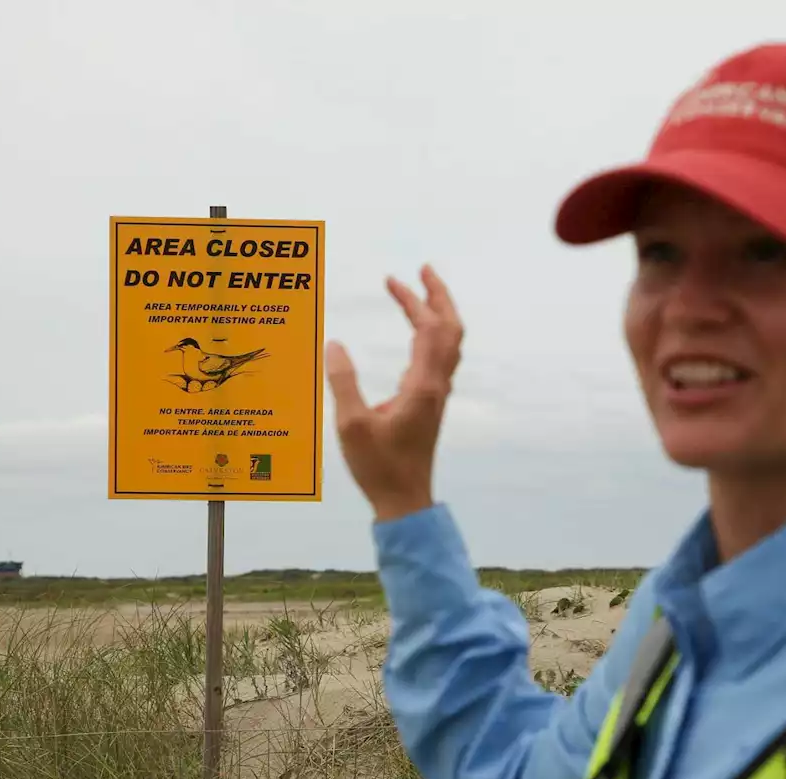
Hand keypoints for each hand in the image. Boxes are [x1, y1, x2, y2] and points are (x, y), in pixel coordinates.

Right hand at [325, 265, 462, 521]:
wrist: (404, 500)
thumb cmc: (379, 467)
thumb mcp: (352, 425)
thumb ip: (343, 382)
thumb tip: (334, 344)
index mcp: (422, 386)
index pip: (428, 328)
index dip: (413, 300)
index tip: (392, 279)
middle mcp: (436, 386)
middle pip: (452, 330)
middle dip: (439, 297)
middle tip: (423, 270)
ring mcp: (436, 395)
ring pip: (450, 344)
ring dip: (439, 315)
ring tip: (420, 294)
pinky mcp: (430, 405)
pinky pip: (440, 359)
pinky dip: (432, 336)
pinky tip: (414, 338)